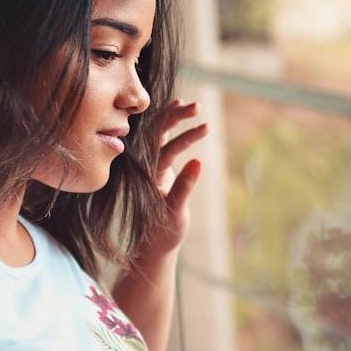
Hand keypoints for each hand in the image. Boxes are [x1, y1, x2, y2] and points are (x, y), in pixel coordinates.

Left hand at [147, 98, 208, 256]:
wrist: (152, 245)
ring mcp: (150, 166)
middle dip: (176, 118)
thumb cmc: (163, 233)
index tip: (204, 125)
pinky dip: (171, 127)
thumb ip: (184, 187)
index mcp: (148, 176)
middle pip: (157, 134)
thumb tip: (198, 161)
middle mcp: (145, 167)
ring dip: (174, 119)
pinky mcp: (157, 167)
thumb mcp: (176, 212)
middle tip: (197, 106)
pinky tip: (179, 113)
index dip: (184, 135)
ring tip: (191, 105)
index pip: (164, 148)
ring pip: (159, 135)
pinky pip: (163, 141)